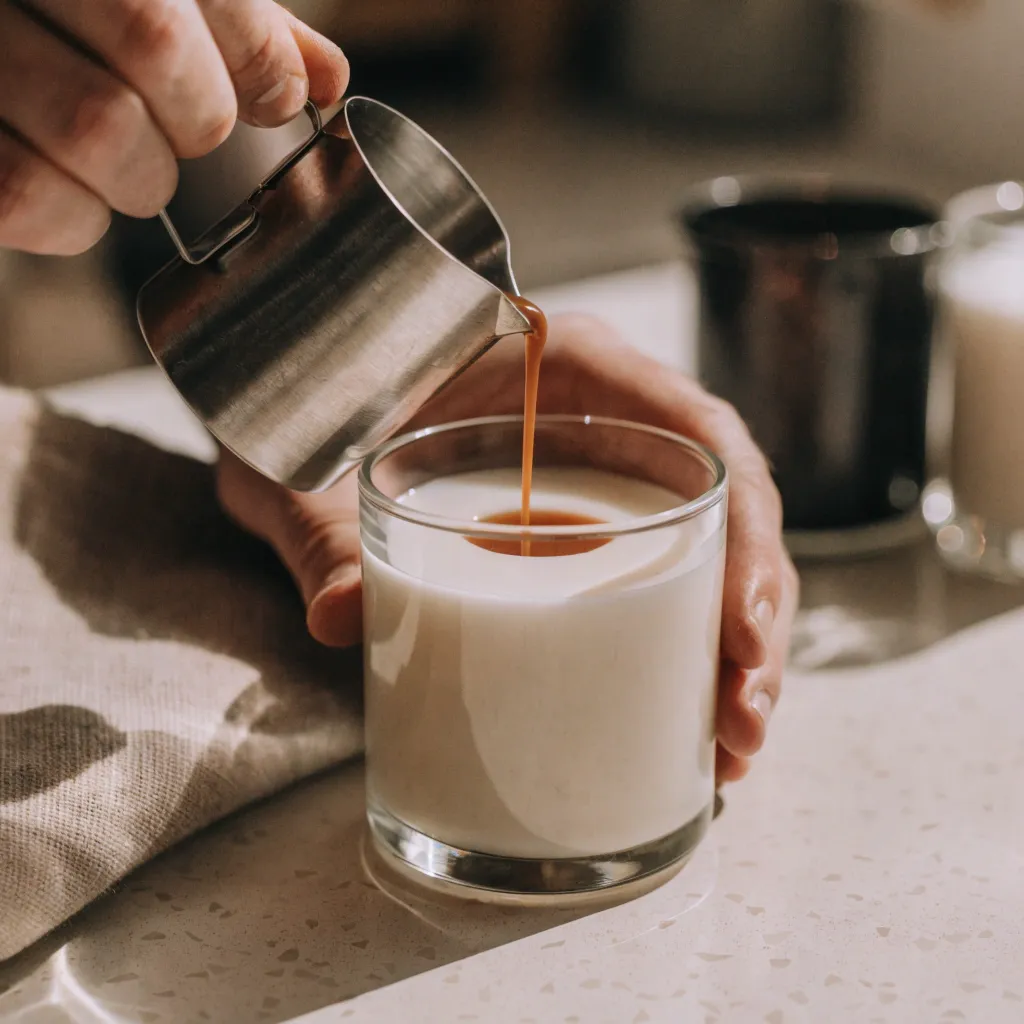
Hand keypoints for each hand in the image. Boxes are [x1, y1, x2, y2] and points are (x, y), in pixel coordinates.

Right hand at [0, 0, 348, 254]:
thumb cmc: (66, 22)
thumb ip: (238, 24)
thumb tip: (323, 78)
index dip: (259, 57)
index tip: (275, 100)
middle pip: (156, 42)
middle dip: (199, 117)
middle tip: (185, 134)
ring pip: (97, 124)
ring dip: (141, 176)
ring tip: (128, 167)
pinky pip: (27, 193)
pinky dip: (74, 220)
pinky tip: (75, 196)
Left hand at [218, 314, 798, 783]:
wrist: (289, 384)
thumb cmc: (312, 396)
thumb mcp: (315, 458)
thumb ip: (325, 527)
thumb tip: (340, 617)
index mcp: (569, 363)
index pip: (700, 431)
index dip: (747, 531)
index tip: (745, 633)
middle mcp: (602, 416)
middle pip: (720, 513)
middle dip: (750, 623)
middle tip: (740, 724)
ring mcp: (593, 477)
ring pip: (697, 558)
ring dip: (723, 654)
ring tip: (726, 751)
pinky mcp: (571, 532)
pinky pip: (646, 585)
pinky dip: (674, 655)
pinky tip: (680, 729)